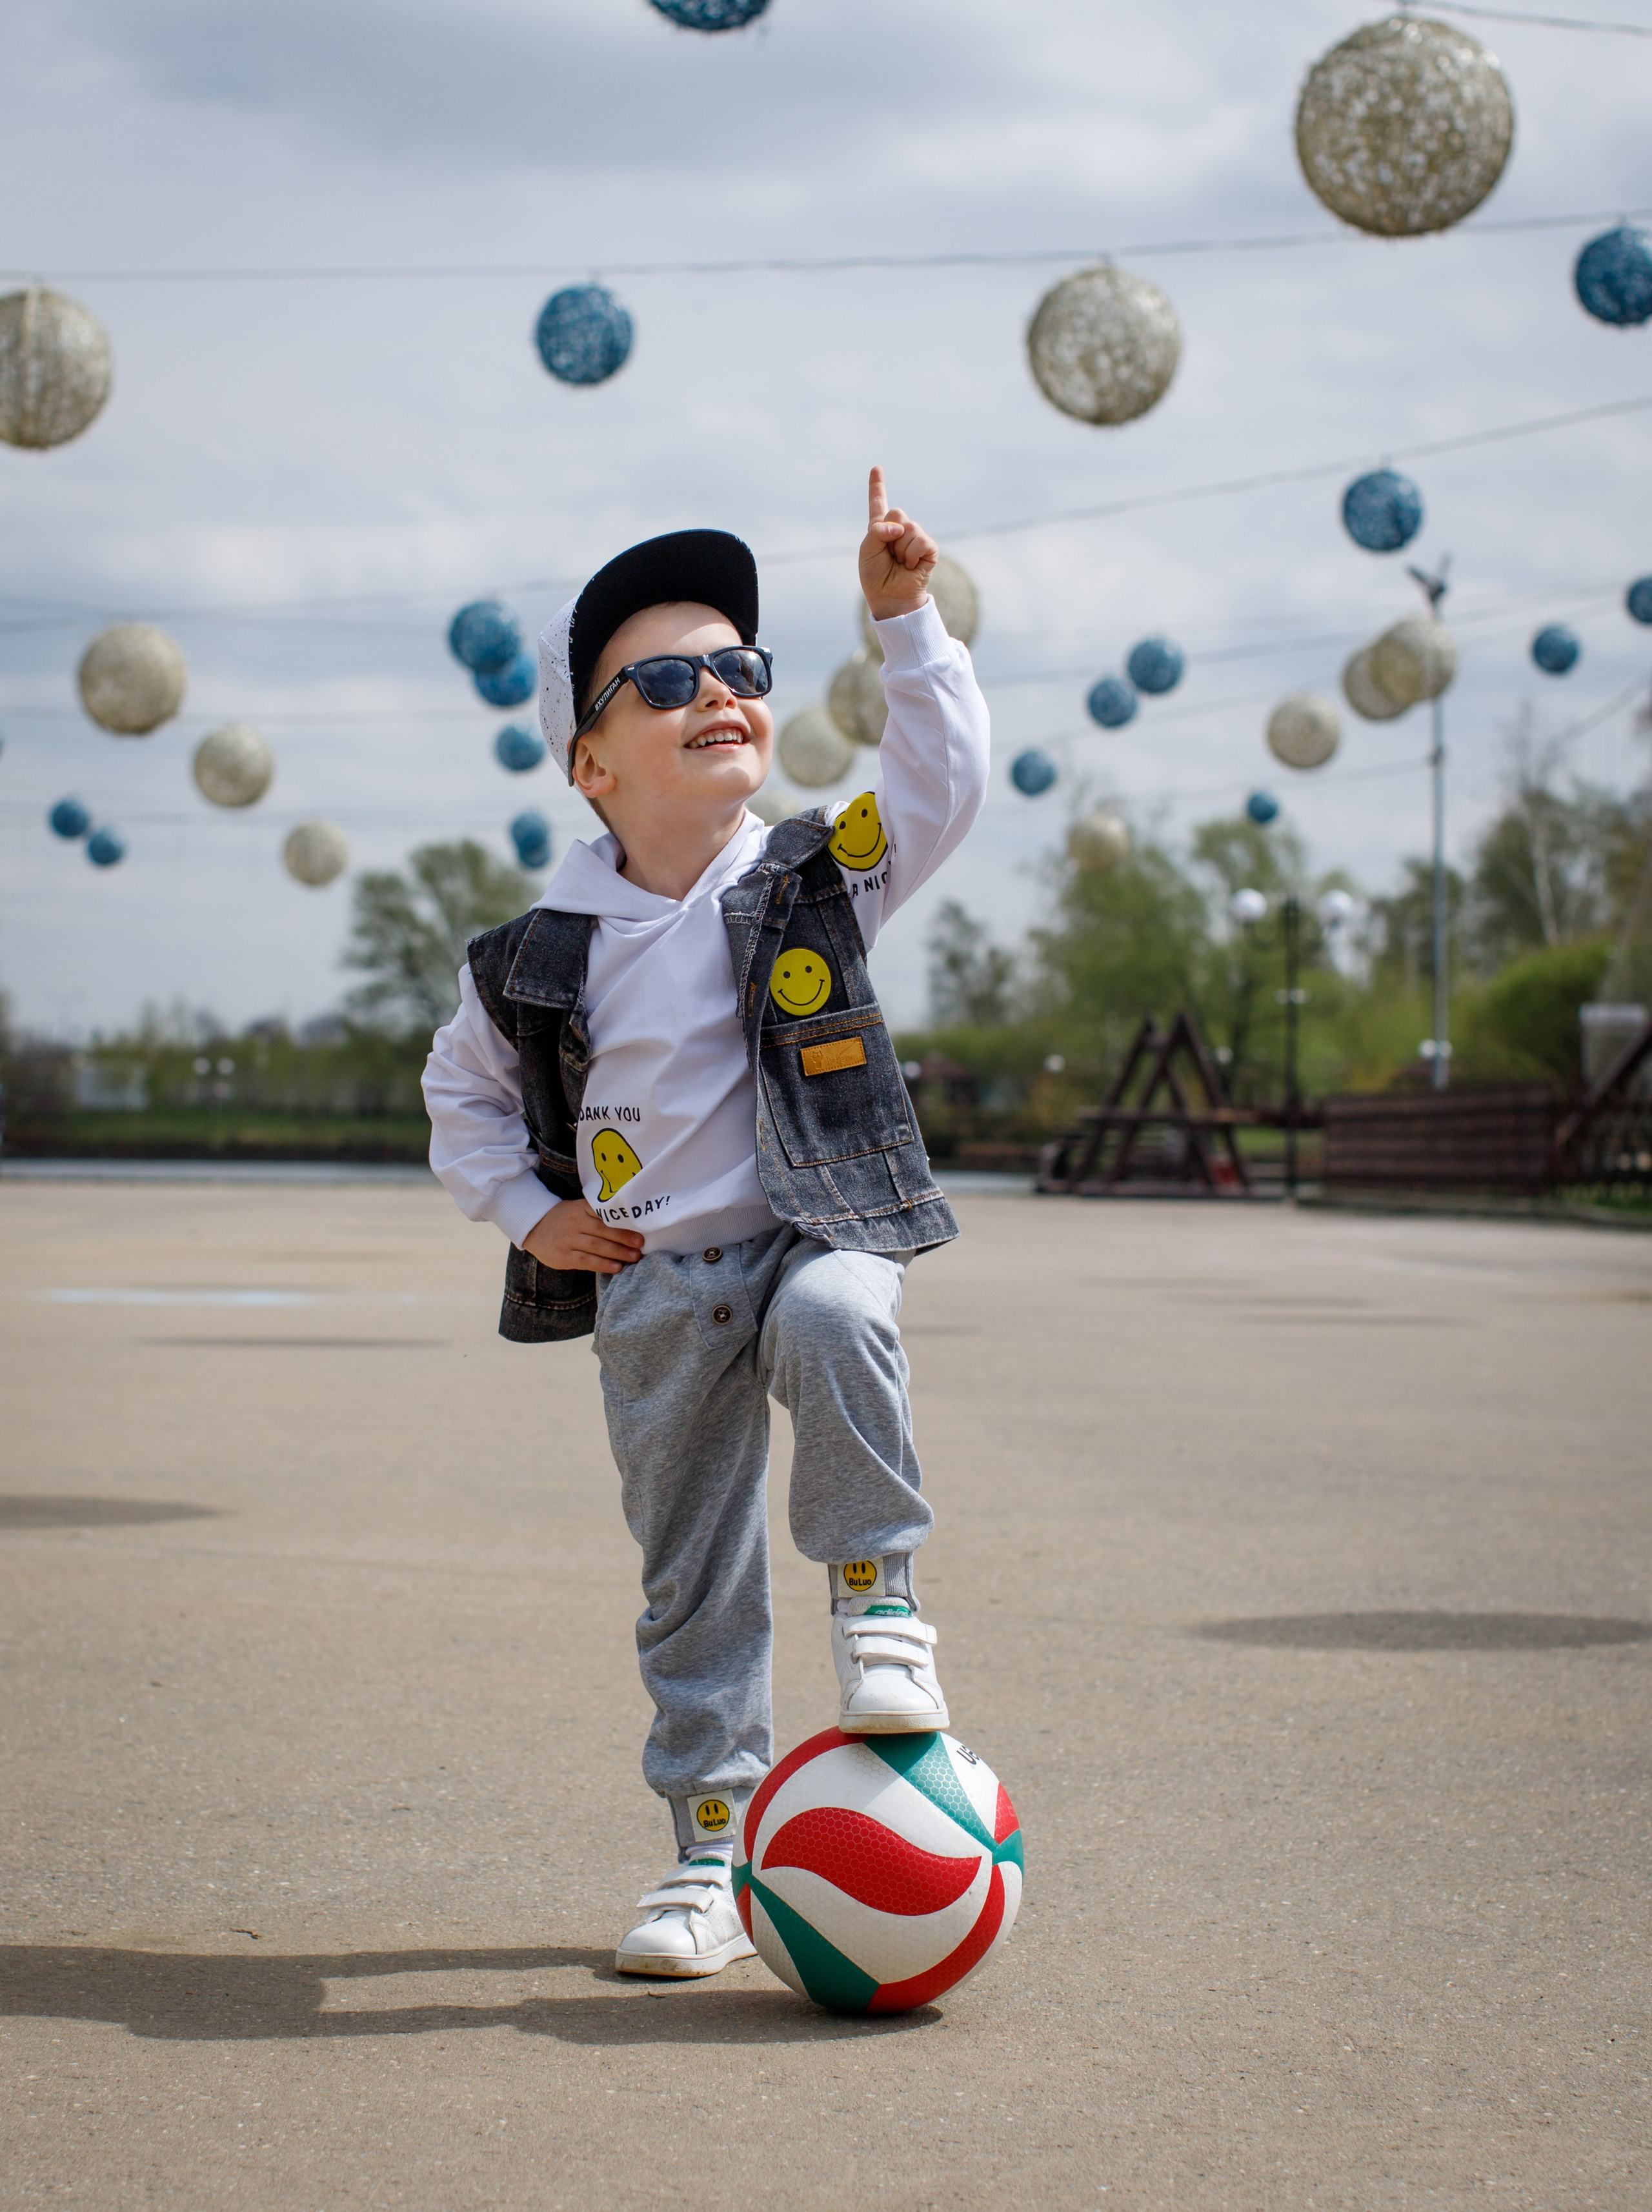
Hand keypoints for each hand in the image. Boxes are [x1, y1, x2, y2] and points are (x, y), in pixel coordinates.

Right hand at [523, 1199, 643, 1275]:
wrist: (534, 1229)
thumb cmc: (565, 1219)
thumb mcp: (578, 1210)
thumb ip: (597, 1214)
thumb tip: (629, 1222)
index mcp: (581, 1208)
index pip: (603, 1212)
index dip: (621, 1219)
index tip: (639, 1224)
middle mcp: (575, 1223)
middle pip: (603, 1230)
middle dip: (624, 1237)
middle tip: (641, 1243)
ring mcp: (569, 1240)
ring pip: (596, 1246)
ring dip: (617, 1252)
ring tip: (634, 1257)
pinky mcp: (565, 1256)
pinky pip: (586, 1261)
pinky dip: (603, 1265)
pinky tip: (616, 1267)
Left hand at [858, 466, 937, 623]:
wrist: (890, 597)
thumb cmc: (875, 576)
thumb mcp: (866, 550)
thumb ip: (877, 531)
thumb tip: (901, 528)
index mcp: (880, 529)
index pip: (878, 503)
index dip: (877, 486)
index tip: (876, 468)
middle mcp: (899, 530)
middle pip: (897, 512)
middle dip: (890, 533)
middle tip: (889, 555)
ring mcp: (915, 538)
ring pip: (909, 527)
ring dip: (901, 549)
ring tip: (900, 563)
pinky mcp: (929, 548)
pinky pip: (921, 540)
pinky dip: (912, 554)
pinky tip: (910, 565)